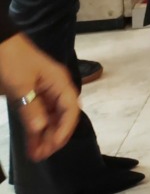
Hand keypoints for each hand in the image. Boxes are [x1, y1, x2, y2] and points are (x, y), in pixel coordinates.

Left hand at [0, 33, 79, 161]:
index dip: (64, 129)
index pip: (70, 110)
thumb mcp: (21, 84)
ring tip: (35, 154)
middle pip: (62, 117)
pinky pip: (38, 116)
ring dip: (44, 136)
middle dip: (54, 137)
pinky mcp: (32, 96)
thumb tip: (42, 129)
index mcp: (60, 82)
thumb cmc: (13, 61)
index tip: (51, 146)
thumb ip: (31, 107)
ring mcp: (44, 93)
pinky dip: (35, 130)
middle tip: (41, 155)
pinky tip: (31, 143)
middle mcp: (56, 89)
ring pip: (50, 119)